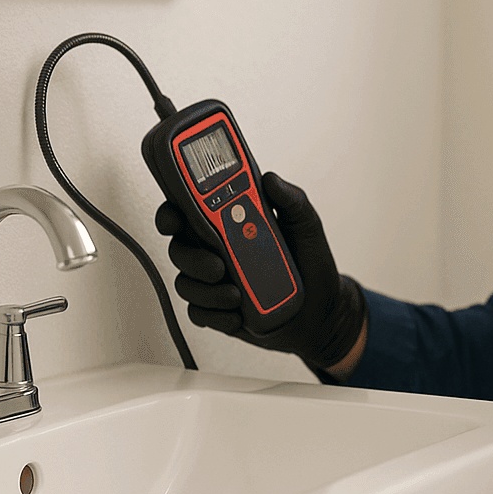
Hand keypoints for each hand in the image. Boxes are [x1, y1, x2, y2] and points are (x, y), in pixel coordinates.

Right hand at [155, 172, 365, 370]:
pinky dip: (215, 314)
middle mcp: (216, 249)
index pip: (188, 210)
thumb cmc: (310, 261)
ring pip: (185, 283)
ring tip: (236, 295)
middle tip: (218, 266)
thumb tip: (270, 179)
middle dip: (192, 258)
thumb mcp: (306, 225)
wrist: (322, 308)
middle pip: (179, 248)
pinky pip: (198, 313)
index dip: (171, 213)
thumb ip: (290, 200)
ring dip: (206, 291)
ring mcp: (214, 280)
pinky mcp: (217, 309)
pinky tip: (237, 314)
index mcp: (230, 222)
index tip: (173, 218)